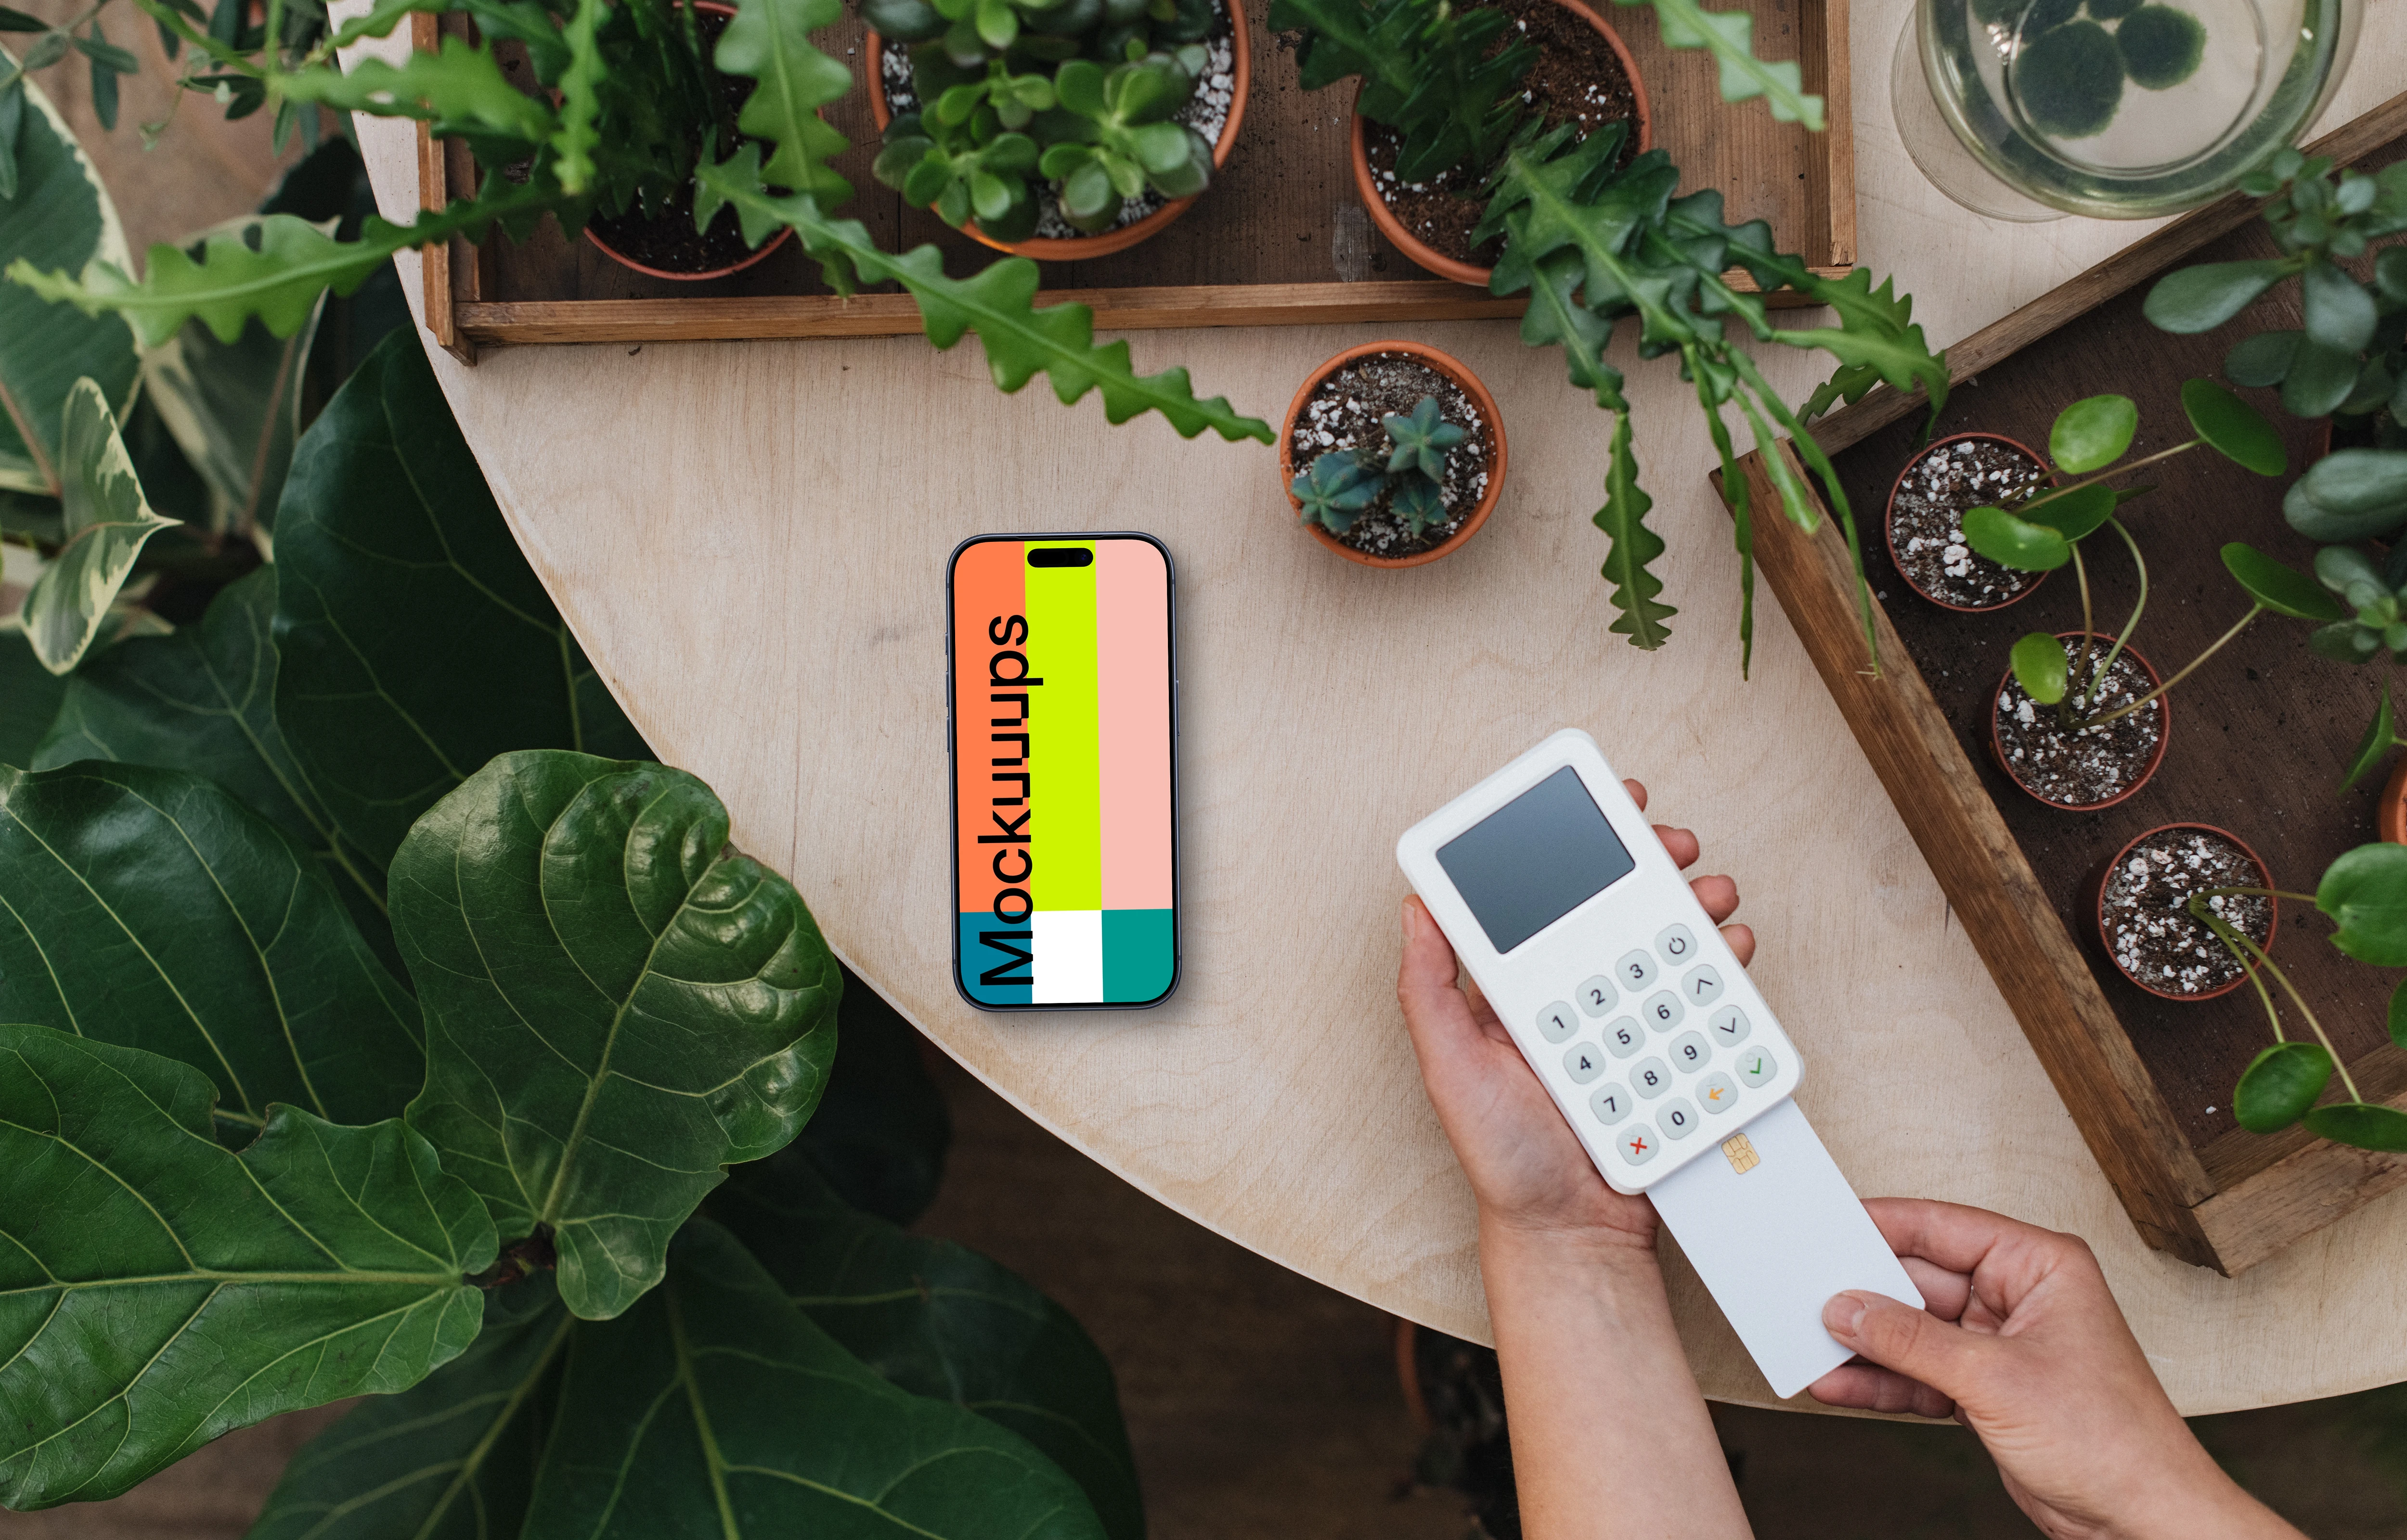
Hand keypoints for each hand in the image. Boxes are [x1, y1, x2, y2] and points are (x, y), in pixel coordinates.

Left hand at [1396, 779, 1752, 1252]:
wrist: (1572, 1234)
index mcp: (1516, 989)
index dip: (1568, 848)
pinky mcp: (1668, 1049)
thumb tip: (1414, 907)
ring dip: (1693, 900)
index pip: (1540, 898)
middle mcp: (1571, 995)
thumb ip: (1427, 990)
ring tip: (1709, 887)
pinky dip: (1723, 961)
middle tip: (1672, 841)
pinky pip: (1700, 994)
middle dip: (1648, 861)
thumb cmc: (1502, 1159)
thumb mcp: (1447, 1068)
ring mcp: (1624, 1020)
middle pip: (1613, 907)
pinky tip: (1731, 944)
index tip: (1602, 806)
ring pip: (1663, 940)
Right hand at [1812, 1200, 2299, 1539]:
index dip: (1883, 1224)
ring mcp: (1999, 1345)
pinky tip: (1839, 1383)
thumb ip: (1913, 1341)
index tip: (1829, 1224)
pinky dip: (1881, 1382)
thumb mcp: (1996, 1379)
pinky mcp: (1984, 1390)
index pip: (1945, 1228)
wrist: (2141, 1518)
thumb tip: (1850, 1309)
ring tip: (1811, 1343)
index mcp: (2039, 1266)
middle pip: (1920, 1279)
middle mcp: (2018, 1298)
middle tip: (1806, 1293)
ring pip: (1913, 1330)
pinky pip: (1918, 1373)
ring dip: (1865, 1343)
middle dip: (1865, 1293)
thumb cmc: (2112, 1439)